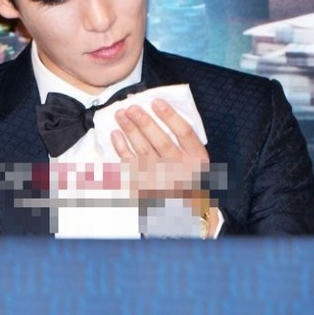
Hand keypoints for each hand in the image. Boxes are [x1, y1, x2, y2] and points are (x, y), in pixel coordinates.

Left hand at [111, 98, 210, 212]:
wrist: (186, 212)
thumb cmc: (189, 177)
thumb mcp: (196, 160)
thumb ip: (184, 140)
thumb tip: (158, 110)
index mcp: (197, 159)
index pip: (184, 133)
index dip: (170, 116)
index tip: (156, 101)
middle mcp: (181, 169)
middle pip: (162, 141)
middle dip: (145, 123)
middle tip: (132, 107)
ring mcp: (163, 179)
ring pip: (144, 151)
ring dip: (131, 131)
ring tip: (120, 114)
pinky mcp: (146, 186)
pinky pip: (131, 165)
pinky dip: (122, 149)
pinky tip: (115, 135)